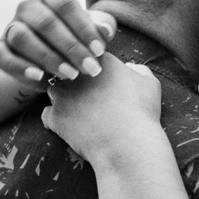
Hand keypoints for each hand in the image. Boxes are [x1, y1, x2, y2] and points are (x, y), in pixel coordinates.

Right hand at [0, 0, 117, 84]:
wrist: (47, 60)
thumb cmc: (75, 39)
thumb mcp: (91, 31)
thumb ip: (102, 26)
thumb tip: (105, 30)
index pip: (65, 4)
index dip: (83, 27)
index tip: (99, 51)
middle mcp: (27, 7)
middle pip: (46, 22)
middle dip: (71, 48)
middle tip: (90, 68)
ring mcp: (11, 27)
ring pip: (22, 37)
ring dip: (48, 57)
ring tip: (70, 74)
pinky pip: (3, 57)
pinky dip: (20, 67)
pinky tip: (39, 76)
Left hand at [41, 53, 163, 165]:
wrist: (128, 144)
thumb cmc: (142, 113)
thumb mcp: (150, 85)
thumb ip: (140, 70)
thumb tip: (131, 68)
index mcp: (99, 60)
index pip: (87, 55)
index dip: (92, 68)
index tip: (100, 81)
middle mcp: (76, 72)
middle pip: (68, 70)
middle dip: (74, 80)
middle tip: (89, 97)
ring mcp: (63, 94)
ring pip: (54, 90)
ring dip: (63, 98)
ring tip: (79, 113)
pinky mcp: (55, 116)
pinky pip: (47, 114)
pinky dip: (55, 120)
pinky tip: (70, 126)